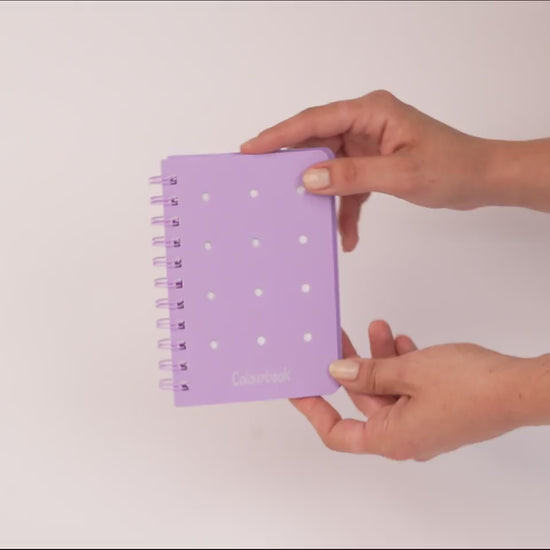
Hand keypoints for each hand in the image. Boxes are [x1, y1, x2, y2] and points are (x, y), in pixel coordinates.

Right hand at [241, 90, 549, 250]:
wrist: (482, 179)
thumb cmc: (452, 167)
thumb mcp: (400, 174)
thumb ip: (352, 175)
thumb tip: (308, 178)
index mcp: (371, 112)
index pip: (315, 121)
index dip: (280, 135)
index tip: (252, 149)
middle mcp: (366, 124)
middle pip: (317, 142)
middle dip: (294, 167)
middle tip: (265, 185)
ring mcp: (369, 145)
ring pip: (330, 168)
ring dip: (323, 196)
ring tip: (303, 217)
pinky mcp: (374, 164)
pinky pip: (349, 186)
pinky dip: (346, 210)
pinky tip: (347, 236)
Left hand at [291, 322, 540, 460]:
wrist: (519, 387)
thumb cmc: (468, 386)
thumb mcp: (407, 372)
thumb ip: (368, 372)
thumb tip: (337, 373)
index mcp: (391, 438)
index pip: (338, 433)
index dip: (314, 410)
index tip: (299, 388)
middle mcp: (404, 436)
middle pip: (363, 401)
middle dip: (350, 366)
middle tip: (337, 338)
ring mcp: (423, 422)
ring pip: (388, 388)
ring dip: (379, 358)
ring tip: (374, 327)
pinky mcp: (438, 407)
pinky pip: (409, 385)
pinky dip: (401, 363)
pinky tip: (399, 340)